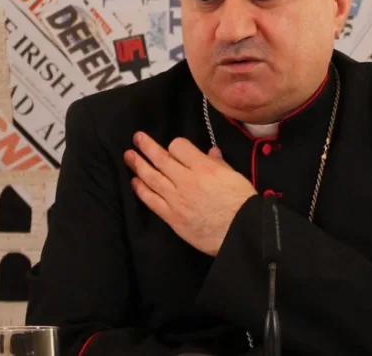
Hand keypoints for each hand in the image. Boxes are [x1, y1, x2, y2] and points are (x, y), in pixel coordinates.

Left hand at [124, 132, 256, 255]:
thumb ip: (219, 163)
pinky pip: (151, 200)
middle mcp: (187, 180)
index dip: (175, 145)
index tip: (175, 148)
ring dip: (138, 165)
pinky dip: (141, 189)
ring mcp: (177, 199)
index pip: (179, 147)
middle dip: (147, 146)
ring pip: (152, 178)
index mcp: (204, 167)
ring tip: (129, 155)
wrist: (240, 234)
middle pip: (161, 159)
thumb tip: (211, 152)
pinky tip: (134, 181)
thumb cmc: (242, 203)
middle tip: (136, 138)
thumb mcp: (234, 176)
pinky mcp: (172, 217)